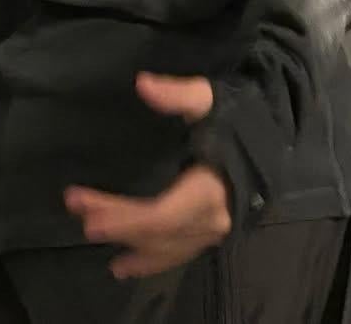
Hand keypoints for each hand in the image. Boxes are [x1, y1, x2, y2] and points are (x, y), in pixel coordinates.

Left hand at [64, 72, 229, 278]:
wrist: (274, 141)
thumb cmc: (238, 119)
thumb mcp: (210, 99)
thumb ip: (178, 93)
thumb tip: (142, 84)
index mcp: (210, 190)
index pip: (161, 214)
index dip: (125, 217)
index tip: (89, 212)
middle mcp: (211, 220)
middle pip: (156, 231)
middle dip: (115, 222)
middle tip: (76, 206)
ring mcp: (211, 232)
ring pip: (163, 247)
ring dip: (126, 242)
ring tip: (89, 232)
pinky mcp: (209, 234)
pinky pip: (176, 253)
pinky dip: (149, 261)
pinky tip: (124, 266)